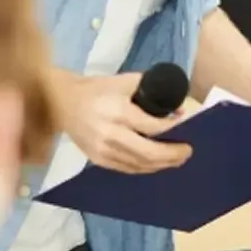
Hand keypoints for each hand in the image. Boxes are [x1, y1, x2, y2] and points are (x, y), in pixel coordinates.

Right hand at [53, 71, 193, 174]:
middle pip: (150, 152)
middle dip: (173, 154)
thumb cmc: (97, 90)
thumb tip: (176, 108)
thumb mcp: (124, 81)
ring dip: (163, 164)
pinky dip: (146, 168)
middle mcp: (111, 134)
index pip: (153, 127)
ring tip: (178, 159)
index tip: (185, 125)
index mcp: (118, 112)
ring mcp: (103, 151)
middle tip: (188, 151)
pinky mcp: (98, 160)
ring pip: (140, 164)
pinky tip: (158, 164)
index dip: (172, 128)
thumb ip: (151, 91)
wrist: (62, 103)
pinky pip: (128, 169)